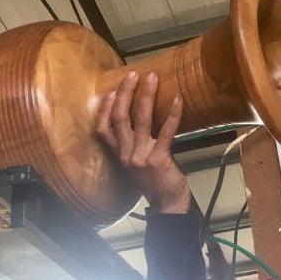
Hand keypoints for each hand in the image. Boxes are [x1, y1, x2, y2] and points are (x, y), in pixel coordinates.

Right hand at [96, 71, 190, 213]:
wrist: (168, 205)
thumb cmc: (156, 182)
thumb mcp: (138, 163)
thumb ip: (136, 143)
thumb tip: (145, 116)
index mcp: (120, 155)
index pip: (103, 129)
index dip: (105, 109)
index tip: (110, 91)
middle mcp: (126, 154)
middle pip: (120, 118)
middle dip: (125, 93)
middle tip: (133, 74)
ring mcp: (140, 157)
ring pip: (140, 120)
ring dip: (146, 96)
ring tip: (152, 78)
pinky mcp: (158, 159)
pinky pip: (166, 132)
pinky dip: (172, 115)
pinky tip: (177, 100)